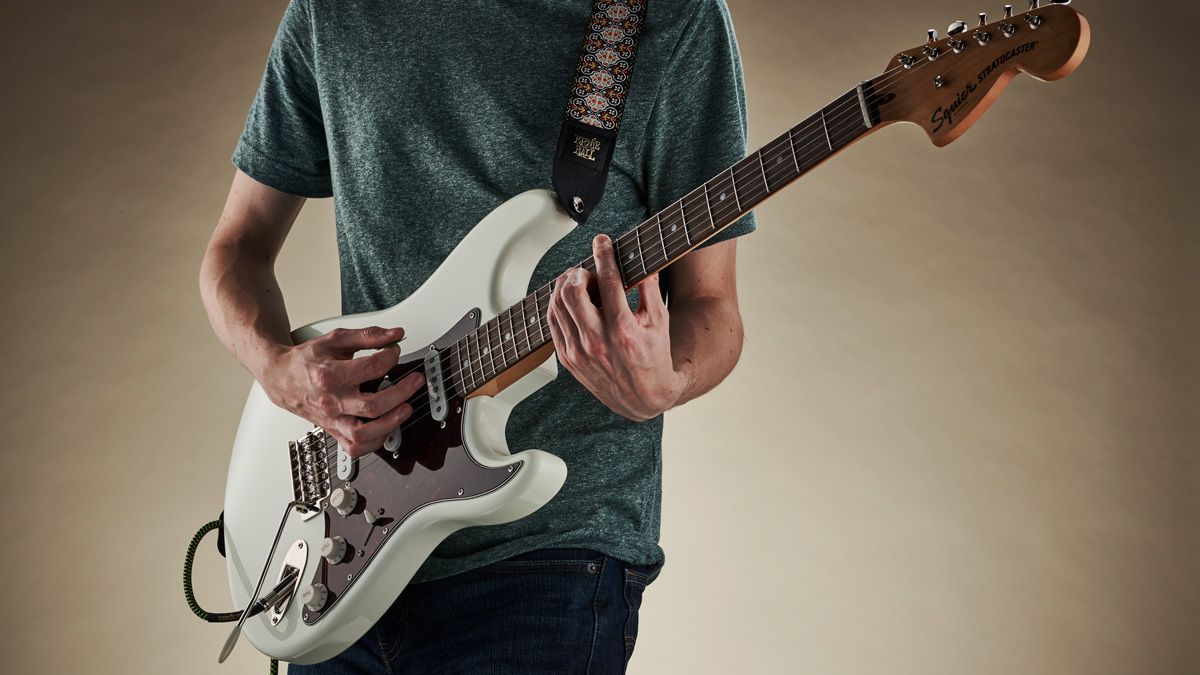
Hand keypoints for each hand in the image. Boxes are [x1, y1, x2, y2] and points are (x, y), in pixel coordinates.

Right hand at [258, 326, 424, 457]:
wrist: (280, 377)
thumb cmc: (307, 359)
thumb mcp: (335, 339)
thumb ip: (368, 336)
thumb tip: (395, 334)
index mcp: (329, 375)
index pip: (370, 368)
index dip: (391, 357)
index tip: (395, 352)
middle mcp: (331, 401)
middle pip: (372, 405)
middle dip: (401, 392)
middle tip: (415, 381)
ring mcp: (332, 420)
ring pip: (364, 433)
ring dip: (391, 423)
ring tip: (406, 408)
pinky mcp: (333, 431)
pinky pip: (355, 448)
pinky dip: (375, 442)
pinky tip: (387, 428)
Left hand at [547, 234, 685, 421]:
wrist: (643, 398)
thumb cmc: (654, 357)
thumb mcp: (659, 321)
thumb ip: (649, 288)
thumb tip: (641, 260)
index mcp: (623, 330)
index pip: (608, 281)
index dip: (603, 255)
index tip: (602, 241)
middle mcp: (597, 342)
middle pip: (572, 291)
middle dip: (579, 272)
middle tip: (589, 271)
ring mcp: (578, 352)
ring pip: (557, 305)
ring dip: (565, 286)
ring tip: (580, 283)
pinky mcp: (567, 359)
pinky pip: (553, 323)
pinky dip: (558, 305)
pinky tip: (570, 300)